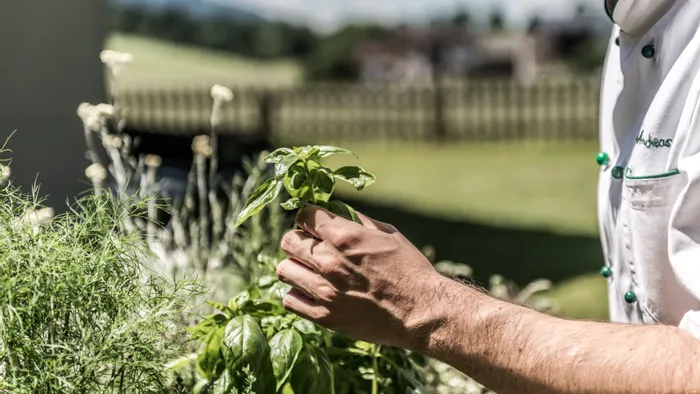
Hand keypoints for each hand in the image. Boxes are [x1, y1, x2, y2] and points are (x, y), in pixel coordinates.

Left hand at [277, 205, 449, 348]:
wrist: (421, 311)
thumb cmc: (410, 269)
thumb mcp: (388, 234)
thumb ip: (357, 221)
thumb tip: (336, 211)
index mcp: (344, 237)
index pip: (304, 215)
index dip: (309, 217)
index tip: (315, 224)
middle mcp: (328, 262)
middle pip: (288, 241)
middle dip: (299, 240)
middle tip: (312, 248)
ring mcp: (324, 291)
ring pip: (284, 270)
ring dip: (296, 267)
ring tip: (310, 271)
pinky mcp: (325, 317)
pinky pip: (289, 300)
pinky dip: (297, 293)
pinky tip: (311, 292)